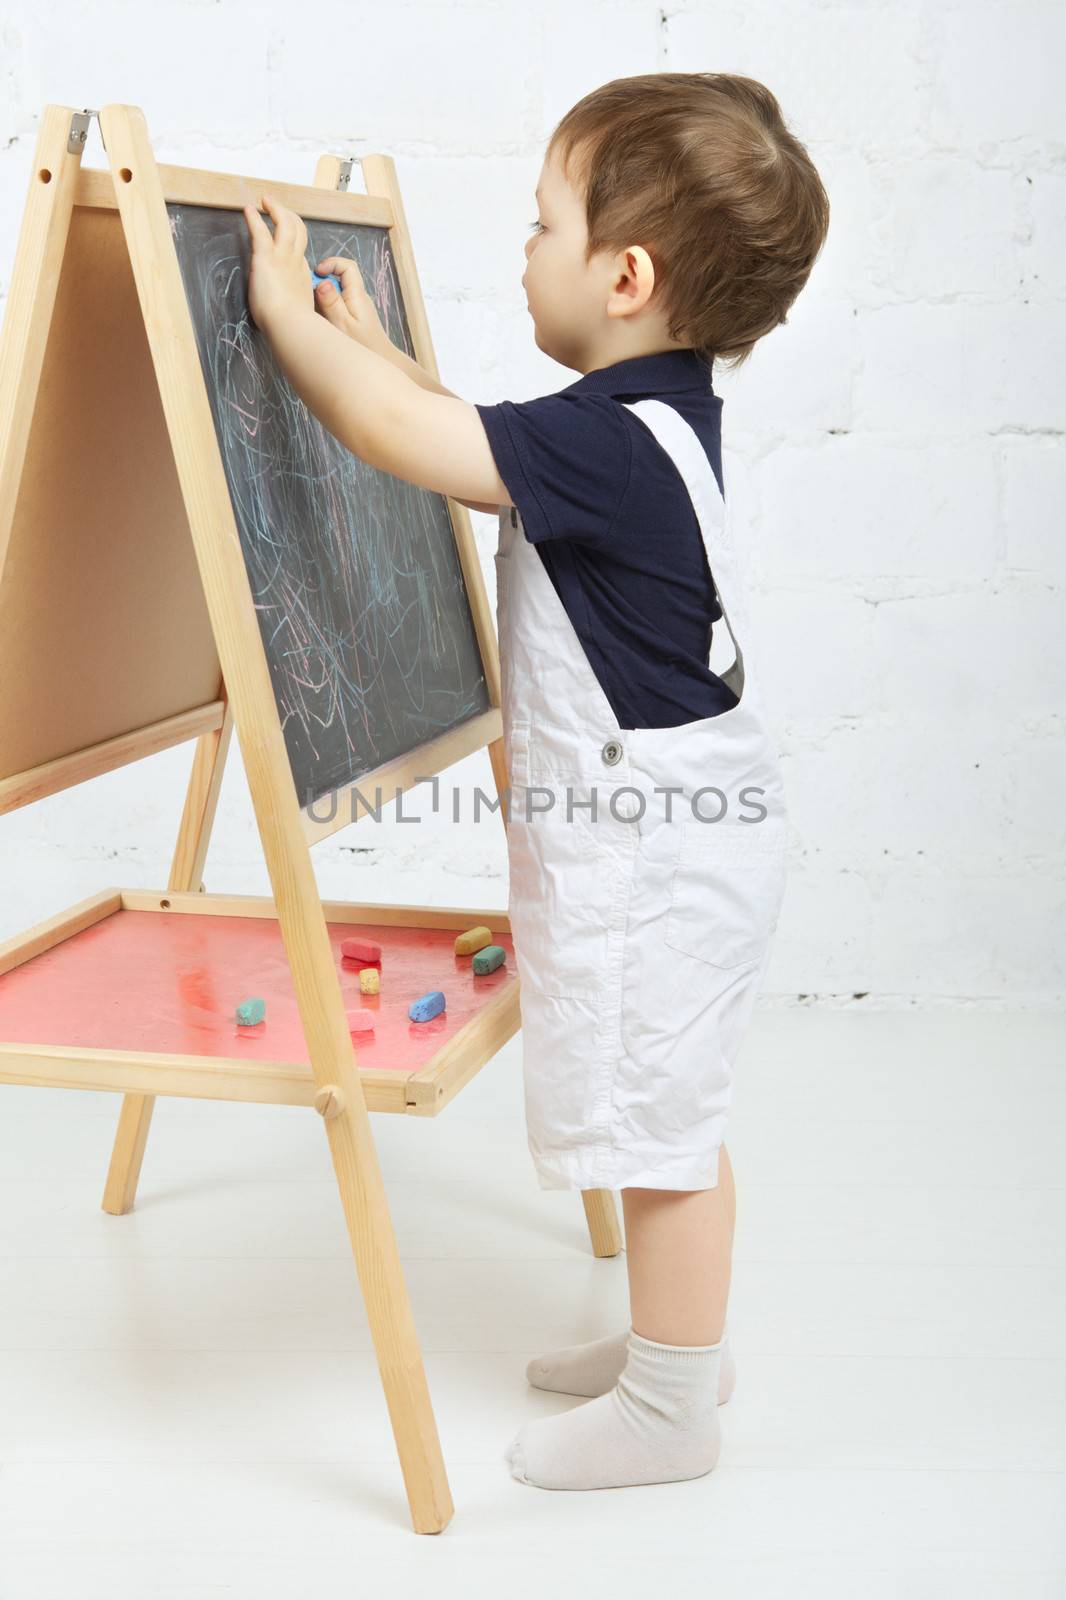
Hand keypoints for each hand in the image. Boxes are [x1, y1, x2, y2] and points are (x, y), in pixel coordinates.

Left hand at [242, 192, 314, 332]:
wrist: (290, 324)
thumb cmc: (292, 324)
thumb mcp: (298, 310)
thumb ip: (294, 303)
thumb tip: (289, 308)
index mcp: (301, 274)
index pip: (299, 248)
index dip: (293, 237)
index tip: (285, 231)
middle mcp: (294, 261)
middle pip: (298, 229)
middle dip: (288, 214)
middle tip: (276, 206)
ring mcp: (283, 257)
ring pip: (285, 223)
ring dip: (276, 208)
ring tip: (266, 200)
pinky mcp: (266, 258)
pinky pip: (260, 231)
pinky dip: (254, 218)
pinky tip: (248, 209)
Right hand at [311, 253, 390, 354]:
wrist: (382, 361)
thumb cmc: (363, 347)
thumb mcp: (343, 325)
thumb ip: (332, 303)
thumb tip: (322, 282)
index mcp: (357, 295)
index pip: (347, 267)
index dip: (331, 264)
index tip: (317, 273)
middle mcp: (358, 298)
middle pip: (339, 278)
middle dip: (322, 282)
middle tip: (309, 296)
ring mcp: (356, 307)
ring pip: (336, 292)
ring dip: (322, 297)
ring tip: (314, 311)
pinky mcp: (353, 317)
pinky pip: (337, 305)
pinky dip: (326, 308)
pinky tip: (321, 321)